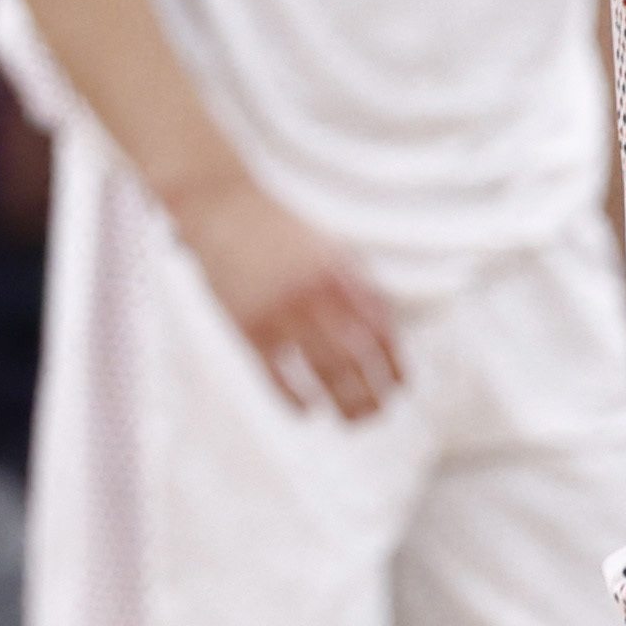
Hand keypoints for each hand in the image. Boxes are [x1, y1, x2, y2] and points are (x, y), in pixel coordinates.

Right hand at [174, 179, 403, 420]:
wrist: (224, 205)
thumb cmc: (280, 227)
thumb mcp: (329, 246)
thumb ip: (355, 282)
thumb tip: (383, 326)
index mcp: (343, 275)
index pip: (381, 331)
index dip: (394, 364)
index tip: (402, 385)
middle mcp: (317, 296)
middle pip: (356, 359)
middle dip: (373, 393)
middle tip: (379, 412)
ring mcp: (282, 313)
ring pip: (322, 372)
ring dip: (343, 402)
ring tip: (353, 420)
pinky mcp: (248, 326)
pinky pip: (277, 374)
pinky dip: (294, 398)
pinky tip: (308, 411)